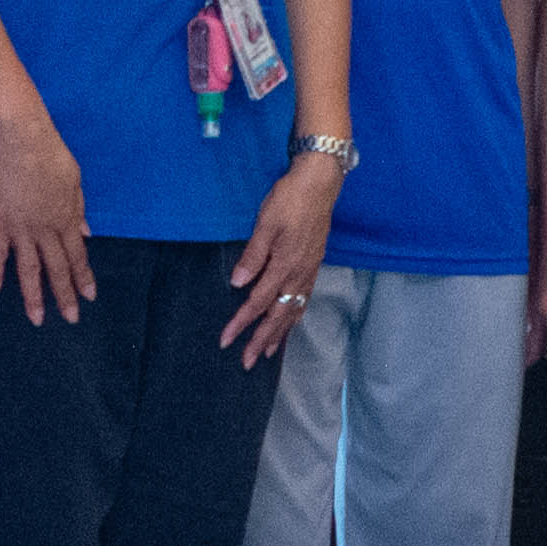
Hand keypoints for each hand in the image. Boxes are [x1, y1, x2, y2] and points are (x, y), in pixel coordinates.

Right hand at [0, 114, 94, 324]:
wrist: (22, 142)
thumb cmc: (52, 156)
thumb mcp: (75, 182)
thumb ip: (79, 211)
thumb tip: (86, 232)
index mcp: (68, 219)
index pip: (78, 256)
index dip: (83, 278)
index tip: (89, 297)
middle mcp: (47, 230)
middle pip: (57, 269)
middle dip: (65, 296)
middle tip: (71, 319)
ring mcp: (21, 229)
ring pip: (29, 269)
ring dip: (34, 296)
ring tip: (37, 320)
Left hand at [221, 158, 342, 365]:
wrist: (320, 183)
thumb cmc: (290, 200)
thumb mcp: (266, 224)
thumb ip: (253, 255)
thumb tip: (238, 284)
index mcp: (285, 265)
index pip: (258, 302)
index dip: (241, 323)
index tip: (225, 341)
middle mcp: (299, 273)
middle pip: (279, 315)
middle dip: (262, 340)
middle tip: (248, 362)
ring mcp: (309, 270)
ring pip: (294, 310)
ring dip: (280, 333)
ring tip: (269, 351)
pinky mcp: (314, 264)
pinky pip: (304, 299)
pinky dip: (295, 315)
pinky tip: (291, 320)